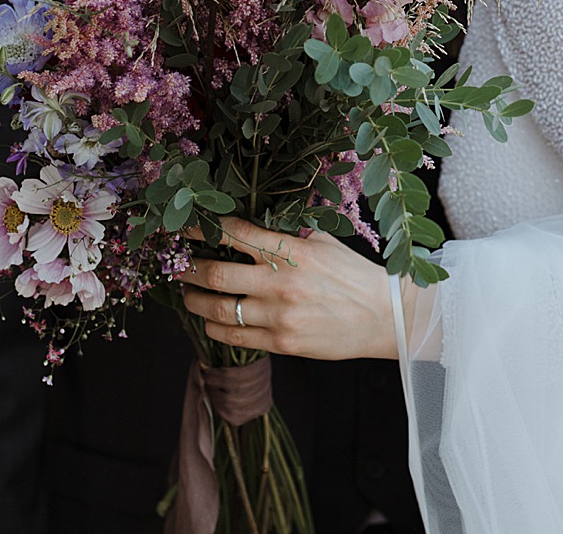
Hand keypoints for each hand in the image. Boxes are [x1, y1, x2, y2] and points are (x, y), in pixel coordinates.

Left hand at [179, 217, 404, 360]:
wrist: (384, 317)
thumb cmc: (355, 276)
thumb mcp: (326, 243)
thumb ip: (291, 234)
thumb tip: (257, 220)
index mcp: (294, 251)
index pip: (238, 234)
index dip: (204, 229)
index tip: (185, 228)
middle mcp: (282, 283)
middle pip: (215, 274)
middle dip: (188, 269)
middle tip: (178, 266)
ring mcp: (279, 316)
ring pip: (217, 309)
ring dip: (193, 301)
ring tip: (188, 294)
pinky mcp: (281, 343)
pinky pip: (233, 337)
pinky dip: (214, 326)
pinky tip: (210, 319)